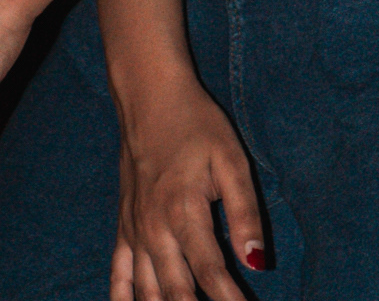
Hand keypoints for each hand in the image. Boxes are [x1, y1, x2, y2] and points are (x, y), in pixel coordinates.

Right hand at [111, 72, 263, 300]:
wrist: (149, 97)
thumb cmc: (196, 125)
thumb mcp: (231, 158)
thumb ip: (245, 211)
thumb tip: (259, 262)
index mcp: (184, 212)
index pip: (211, 274)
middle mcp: (154, 230)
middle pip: (176, 295)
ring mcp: (134, 233)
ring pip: (148, 296)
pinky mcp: (123, 229)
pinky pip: (119, 279)